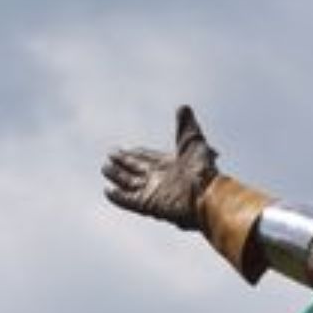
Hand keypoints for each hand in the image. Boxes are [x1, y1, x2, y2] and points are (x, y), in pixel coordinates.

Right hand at [102, 105, 219, 230]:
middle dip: (123, 162)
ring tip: (105, 168)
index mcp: (170, 164)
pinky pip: (129, 201)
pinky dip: (119, 197)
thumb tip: (183, 107)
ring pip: (129, 183)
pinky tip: (108, 191)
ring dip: (117, 176)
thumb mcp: (193, 141)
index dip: (137, 153)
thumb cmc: (203, 169)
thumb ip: (185, 126)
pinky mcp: (149, 205)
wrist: (207, 194)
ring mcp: (154, 193)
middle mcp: (160, 178)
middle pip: (136, 169)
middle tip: (110, 155)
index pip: (148, 157)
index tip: (127, 148)